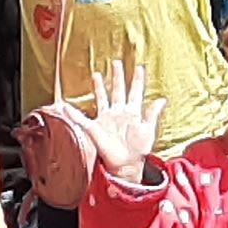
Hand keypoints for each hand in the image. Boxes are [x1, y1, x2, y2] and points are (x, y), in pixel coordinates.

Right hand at [75, 58, 161, 181]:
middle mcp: (119, 112)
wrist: (126, 164)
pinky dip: (73, 113)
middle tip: (116, 62)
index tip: (139, 67)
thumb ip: (152, 114)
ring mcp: (107, 119)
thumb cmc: (139, 149)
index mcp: (133, 112)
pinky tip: (65, 106)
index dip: (137, 80)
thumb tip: (162, 99)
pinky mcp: (96, 128)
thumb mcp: (148, 130)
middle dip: (118, 76)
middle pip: (118, 90)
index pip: (135, 92)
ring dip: (100, 87)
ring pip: (103, 98)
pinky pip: (82, 119)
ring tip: (97, 74)